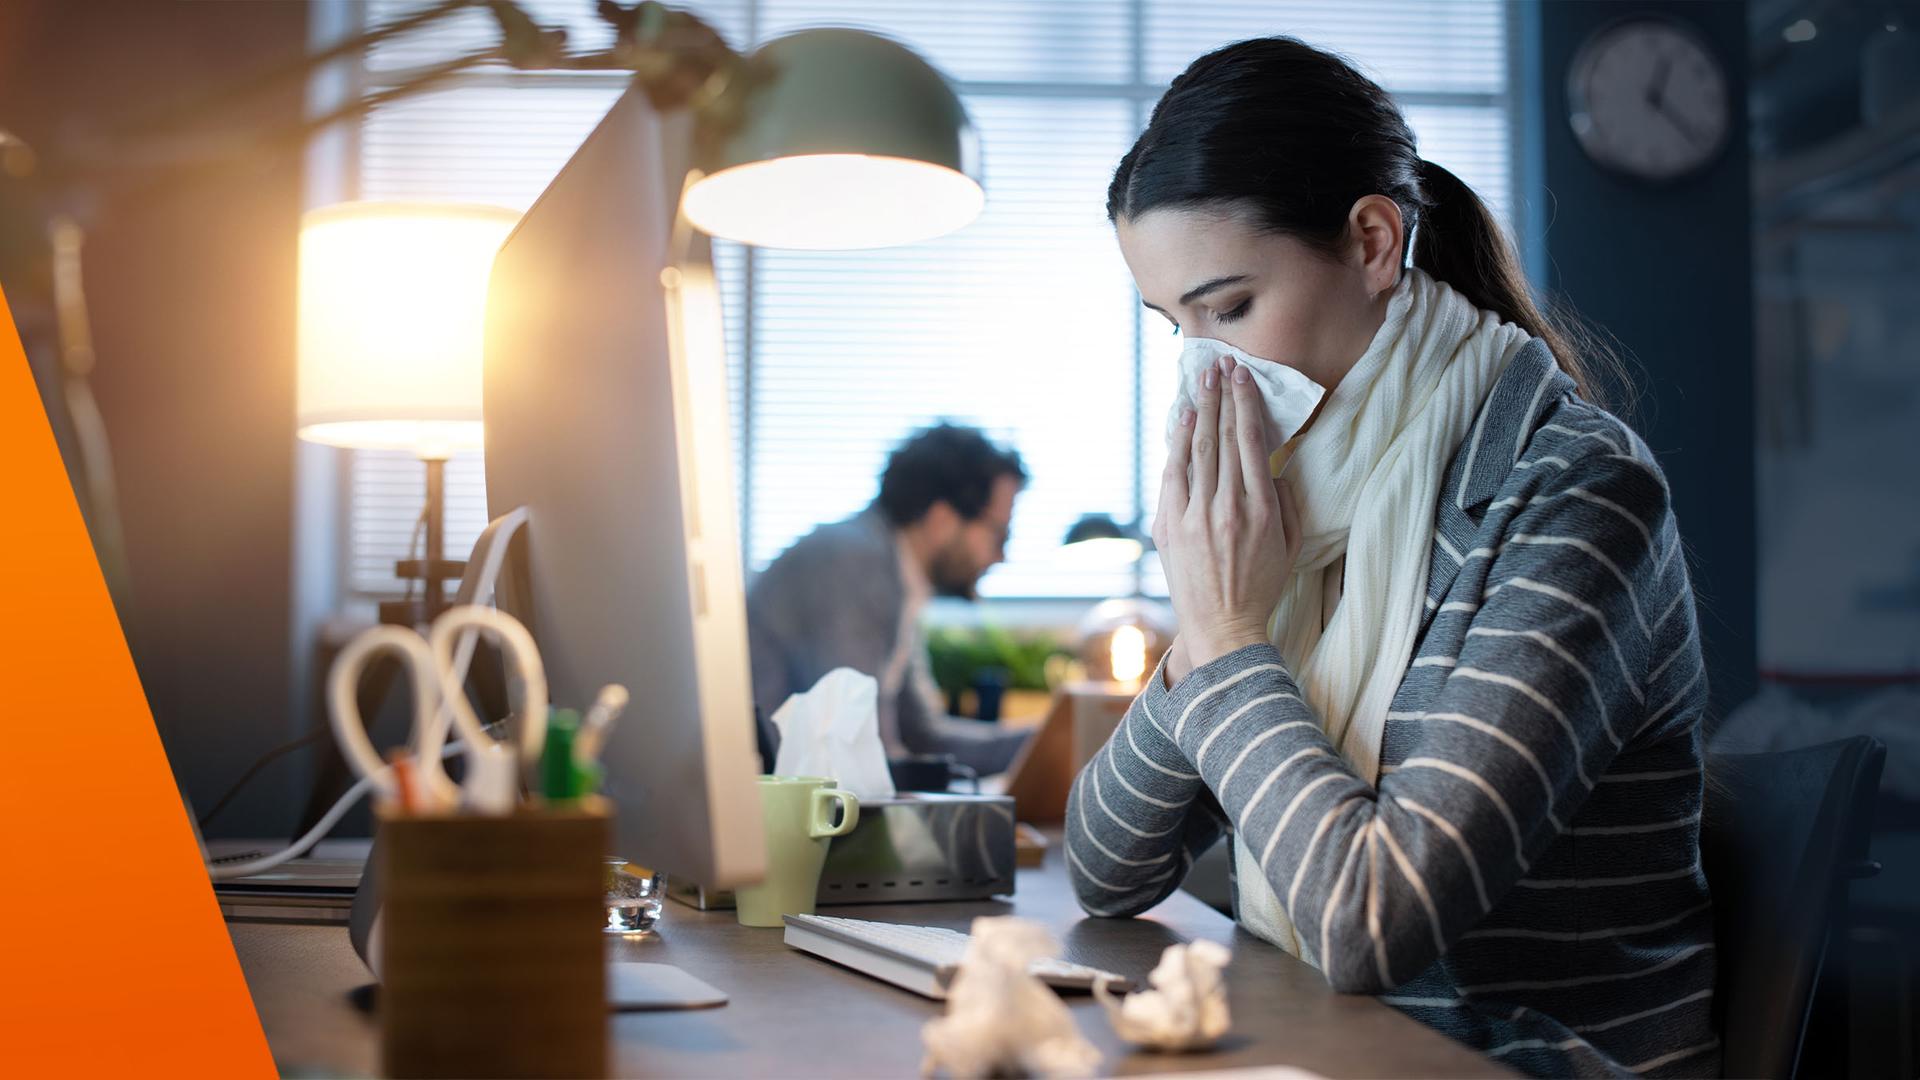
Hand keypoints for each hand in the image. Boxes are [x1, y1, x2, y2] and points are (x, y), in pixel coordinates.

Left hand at [1156, 357, 1303, 676]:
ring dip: (1201, 411)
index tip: (1243, 376)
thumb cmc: (1262, 586)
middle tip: (1220, 364)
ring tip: (1202, 381)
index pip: (1251, 442)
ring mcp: (1195, 517)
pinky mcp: (1171, 528)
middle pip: (1223, 438)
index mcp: (1262, 509)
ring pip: (1198, 451)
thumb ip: (1287, 502)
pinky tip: (1183, 420)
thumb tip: (1275, 467)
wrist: (1223, 626)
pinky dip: (1178, 445)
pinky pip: (1174, 476)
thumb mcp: (1290, 545)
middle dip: (1222, 396)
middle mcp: (1228, 507)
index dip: (1246, 404)